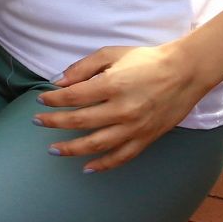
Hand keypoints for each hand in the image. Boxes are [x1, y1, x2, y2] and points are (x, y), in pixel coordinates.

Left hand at [36, 41, 211, 172]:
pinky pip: (121, 157)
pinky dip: (103, 165)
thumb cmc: (146, 60)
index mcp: (113, 84)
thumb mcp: (112, 53)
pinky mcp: (147, 138)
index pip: (73, 97)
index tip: (40, 100)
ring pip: (96, 144)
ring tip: (54, 149)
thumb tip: (58, 82)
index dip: (53, 100)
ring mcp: (135, 127)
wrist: (185, 72)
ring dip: (71, 149)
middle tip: (37, 122)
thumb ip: (83, 67)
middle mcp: (123, 109)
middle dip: (54, 122)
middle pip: (79, 121)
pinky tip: (87, 168)